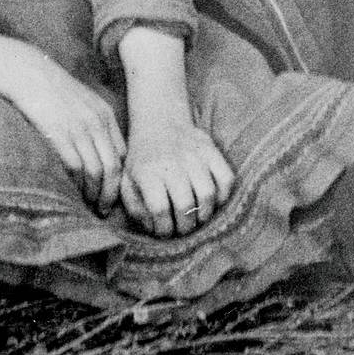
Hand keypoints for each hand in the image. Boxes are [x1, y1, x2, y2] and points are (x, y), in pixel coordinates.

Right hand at [0, 45, 125, 208]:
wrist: (29, 73)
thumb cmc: (53, 91)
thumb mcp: (84, 102)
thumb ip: (96, 124)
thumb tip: (100, 153)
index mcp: (106, 116)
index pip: (122, 155)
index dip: (120, 178)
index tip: (113, 193)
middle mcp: (97, 123)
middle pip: (113, 168)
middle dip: (110, 193)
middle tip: (104, 210)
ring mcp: (79, 129)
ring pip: (96, 172)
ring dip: (95, 194)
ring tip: (89, 205)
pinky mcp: (59, 134)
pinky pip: (75, 167)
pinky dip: (77, 185)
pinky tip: (73, 193)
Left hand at [116, 25, 235, 234]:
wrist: (160, 122)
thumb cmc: (142, 159)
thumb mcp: (127, 180)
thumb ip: (134, 207)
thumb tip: (151, 227)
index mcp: (147, 171)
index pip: (159, 209)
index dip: (163, 228)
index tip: (164, 232)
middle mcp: (171, 163)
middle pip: (185, 205)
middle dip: (185, 226)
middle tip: (183, 230)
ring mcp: (194, 155)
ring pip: (208, 194)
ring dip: (204, 214)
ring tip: (197, 218)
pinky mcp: (211, 150)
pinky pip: (226, 178)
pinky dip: (223, 196)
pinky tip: (213, 202)